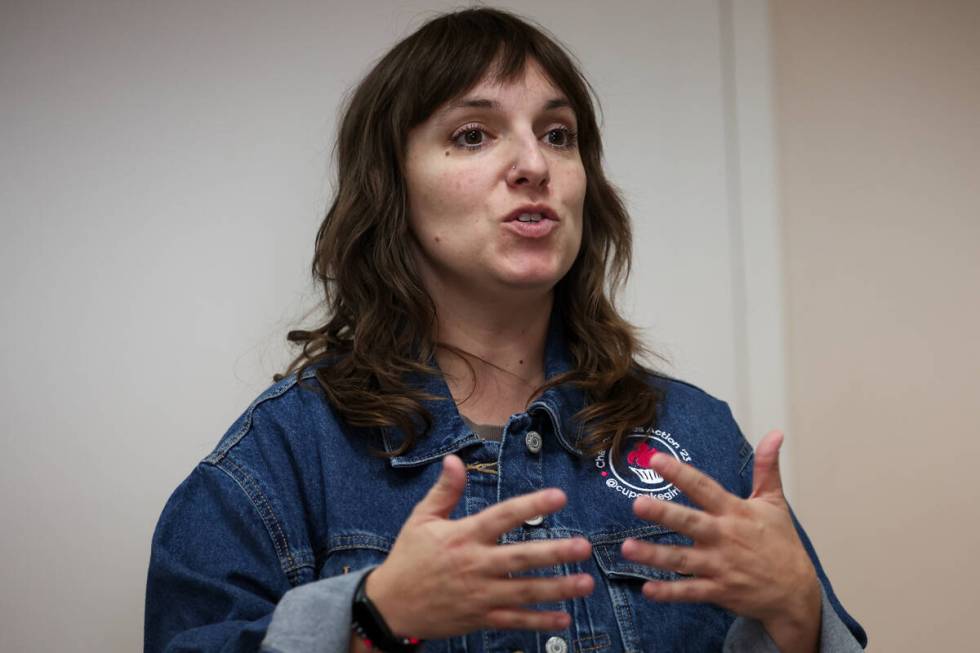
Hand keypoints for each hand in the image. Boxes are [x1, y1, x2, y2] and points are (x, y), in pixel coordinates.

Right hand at [366, 455, 593, 638]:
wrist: (389, 606)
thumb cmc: (408, 558)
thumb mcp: (421, 519)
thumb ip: (445, 491)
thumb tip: (454, 460)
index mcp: (463, 537)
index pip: (502, 516)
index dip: (531, 505)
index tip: (559, 497)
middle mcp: (475, 565)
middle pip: (521, 558)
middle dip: (555, 553)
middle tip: (583, 547)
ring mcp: (480, 595)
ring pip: (524, 591)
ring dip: (557, 589)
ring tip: (586, 583)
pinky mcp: (480, 618)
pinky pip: (515, 620)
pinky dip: (540, 621)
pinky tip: (564, 618)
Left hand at [621, 431, 821, 652]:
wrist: (797, 592)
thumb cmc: (782, 543)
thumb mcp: (775, 502)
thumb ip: (766, 467)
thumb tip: (775, 434)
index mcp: (735, 512)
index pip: (704, 487)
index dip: (680, 473)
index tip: (655, 459)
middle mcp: (724, 537)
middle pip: (689, 523)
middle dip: (663, 513)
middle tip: (637, 504)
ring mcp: (721, 566)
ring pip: (682, 560)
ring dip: (655, 555)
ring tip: (627, 548)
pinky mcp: (719, 591)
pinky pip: (690, 592)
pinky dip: (669, 592)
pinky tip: (647, 590)